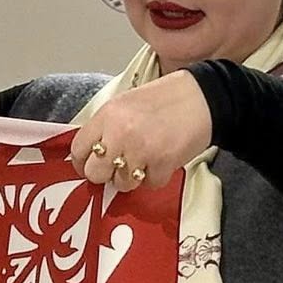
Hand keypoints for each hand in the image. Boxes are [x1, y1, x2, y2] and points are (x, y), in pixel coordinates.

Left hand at [65, 69, 211, 188]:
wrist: (203, 97)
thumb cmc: (166, 99)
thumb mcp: (126, 104)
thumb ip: (107, 127)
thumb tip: (93, 152)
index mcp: (108, 115)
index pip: (79, 149)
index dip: (83, 162)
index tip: (90, 166)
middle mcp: (119, 133)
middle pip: (95, 173)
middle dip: (106, 175)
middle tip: (118, 168)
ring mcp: (140, 150)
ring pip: (121, 183)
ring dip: (132, 178)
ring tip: (146, 160)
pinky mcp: (161, 164)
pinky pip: (149, 184)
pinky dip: (156, 177)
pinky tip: (163, 160)